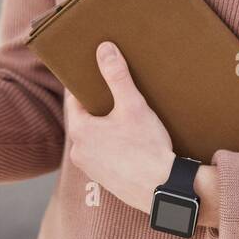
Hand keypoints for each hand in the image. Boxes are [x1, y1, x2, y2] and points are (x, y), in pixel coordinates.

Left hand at [65, 42, 174, 213]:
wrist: (163, 189)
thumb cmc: (146, 147)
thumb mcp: (132, 105)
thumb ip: (117, 76)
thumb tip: (104, 49)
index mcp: (79, 131)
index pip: (75, 98)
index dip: (87, 83)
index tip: (97, 71)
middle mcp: (79, 151)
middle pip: (85, 117)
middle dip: (99, 104)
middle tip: (116, 90)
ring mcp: (90, 168)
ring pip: (95, 136)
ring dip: (106, 125)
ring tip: (126, 114)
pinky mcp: (104, 179)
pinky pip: (103, 153)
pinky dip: (113, 143)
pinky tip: (131, 138)